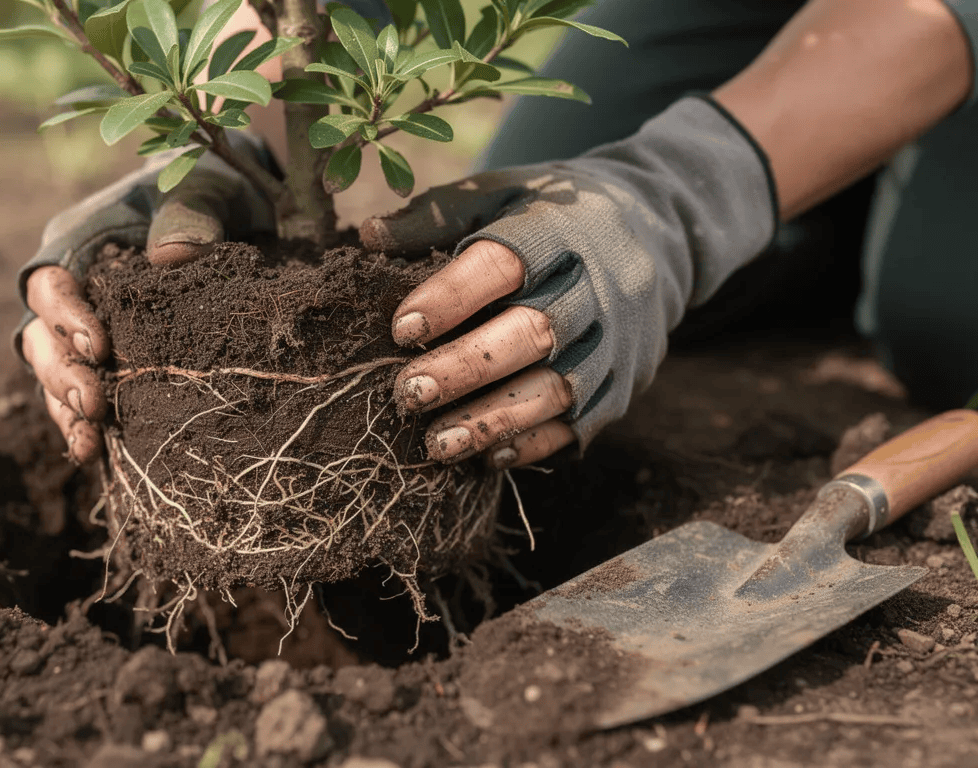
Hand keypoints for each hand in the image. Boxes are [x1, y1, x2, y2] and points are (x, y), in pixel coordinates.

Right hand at [15, 137, 275, 461]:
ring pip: (52, 375)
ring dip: (66, 409)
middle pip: (41, 339)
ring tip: (90, 442)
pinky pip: (81, 398)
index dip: (66, 318)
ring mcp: (82, 330)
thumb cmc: (210, 188)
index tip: (100, 347)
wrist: (235, 209)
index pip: (50, 285)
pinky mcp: (108, 362)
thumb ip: (190, 212)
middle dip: (62, 375)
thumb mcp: (206, 188)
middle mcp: (69, 291)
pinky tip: (97, 455)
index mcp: (77, 243)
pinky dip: (85, 426)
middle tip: (94, 404)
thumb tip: (172, 256)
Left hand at [363, 96, 777, 468]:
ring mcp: (614, 343)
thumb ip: (434, 217)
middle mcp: (592, 289)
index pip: (501, 265)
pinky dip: (534, 443)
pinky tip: (488, 457)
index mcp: (554, 233)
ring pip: (554, 389)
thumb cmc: (552, 215)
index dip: (451, 298)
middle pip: (530, 333)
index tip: (400, 327)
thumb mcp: (499, 194)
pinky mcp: (625, 384)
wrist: (661, 230)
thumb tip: (366, 239)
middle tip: (406, 394)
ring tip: (435, 444)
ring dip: (492, 420)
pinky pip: (580, 424)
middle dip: (465, 368)